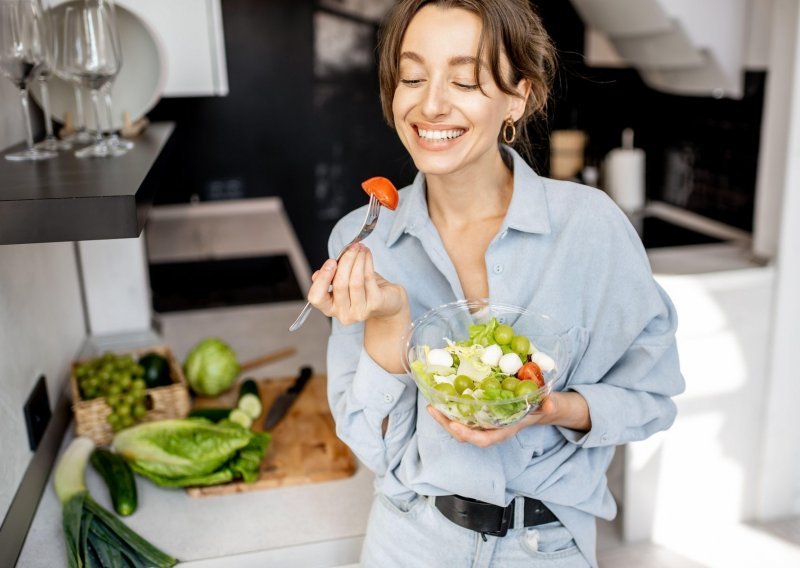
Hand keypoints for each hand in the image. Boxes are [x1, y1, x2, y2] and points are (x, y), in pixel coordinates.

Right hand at [308, 243, 406, 325]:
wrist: (388, 302)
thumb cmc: (363, 290)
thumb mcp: (343, 283)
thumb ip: (329, 278)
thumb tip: (318, 273)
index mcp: (330, 308)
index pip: (316, 297)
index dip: (322, 279)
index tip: (331, 261)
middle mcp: (343, 314)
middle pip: (339, 285)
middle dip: (345, 261)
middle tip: (351, 247)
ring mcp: (360, 312)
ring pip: (355, 281)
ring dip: (357, 259)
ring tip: (360, 247)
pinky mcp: (375, 304)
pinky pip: (368, 279)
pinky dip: (367, 262)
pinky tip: (367, 253)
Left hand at [427, 394, 566, 448]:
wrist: (541, 406)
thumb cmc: (543, 406)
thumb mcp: (548, 405)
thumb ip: (548, 405)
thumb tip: (550, 404)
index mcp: (505, 430)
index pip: (484, 440)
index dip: (468, 435)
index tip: (454, 425)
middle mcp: (492, 430)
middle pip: (466, 435)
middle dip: (448, 425)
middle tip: (433, 409)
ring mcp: (486, 424)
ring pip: (461, 427)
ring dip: (445, 418)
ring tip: (432, 405)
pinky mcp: (481, 416)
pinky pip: (463, 417)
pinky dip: (451, 410)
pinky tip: (441, 399)